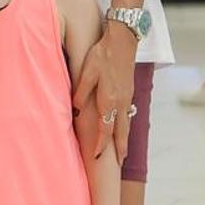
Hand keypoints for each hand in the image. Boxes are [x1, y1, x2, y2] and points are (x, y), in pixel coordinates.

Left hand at [74, 24, 135, 163]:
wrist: (123, 41)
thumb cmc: (103, 54)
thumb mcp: (87, 71)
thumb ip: (81, 91)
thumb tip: (75, 108)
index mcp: (109, 99)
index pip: (105, 129)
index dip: (101, 144)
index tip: (97, 157)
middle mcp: (121, 102)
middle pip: (120, 131)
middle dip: (119, 149)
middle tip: (118, 164)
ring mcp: (127, 97)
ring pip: (126, 124)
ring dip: (124, 139)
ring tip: (123, 152)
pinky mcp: (129, 91)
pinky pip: (128, 114)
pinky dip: (125, 126)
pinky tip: (123, 128)